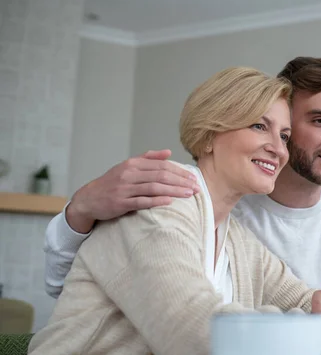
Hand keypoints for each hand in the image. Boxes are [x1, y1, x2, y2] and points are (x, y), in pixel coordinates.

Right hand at [66, 150, 200, 232]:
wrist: (89, 199)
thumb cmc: (113, 182)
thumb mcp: (128, 167)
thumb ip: (148, 158)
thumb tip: (168, 152)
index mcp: (133, 164)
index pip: (162, 166)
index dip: (180, 171)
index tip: (194, 178)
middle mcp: (129, 174)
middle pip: (161, 176)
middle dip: (181, 181)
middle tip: (196, 187)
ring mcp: (124, 188)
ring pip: (154, 188)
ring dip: (174, 191)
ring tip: (189, 194)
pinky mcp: (120, 202)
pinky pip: (141, 201)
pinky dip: (156, 201)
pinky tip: (169, 202)